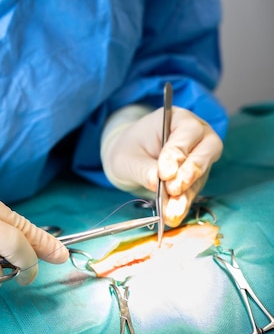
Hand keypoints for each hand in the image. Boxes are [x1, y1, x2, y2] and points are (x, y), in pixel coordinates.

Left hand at [102, 106, 222, 226]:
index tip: (165, 172)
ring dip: (187, 193)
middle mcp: (195, 134)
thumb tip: (158, 182)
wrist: (130, 161)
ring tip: (172, 210)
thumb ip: (143, 168)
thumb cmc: (128, 150)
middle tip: (173, 188)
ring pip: (202, 173)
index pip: (187, 131)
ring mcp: (199, 156)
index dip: (178, 152)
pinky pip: (194, 190)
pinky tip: (174, 215)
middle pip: (207, 148)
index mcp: (176, 118)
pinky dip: (184, 203)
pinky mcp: (197, 177)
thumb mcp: (127, 158)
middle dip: (191, 170)